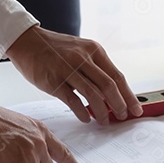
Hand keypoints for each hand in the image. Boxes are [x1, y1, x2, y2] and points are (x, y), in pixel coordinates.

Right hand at [6, 25, 142, 124]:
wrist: (27, 41)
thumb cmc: (54, 49)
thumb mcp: (80, 51)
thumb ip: (94, 69)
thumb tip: (111, 93)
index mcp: (94, 51)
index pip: (118, 76)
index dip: (129, 95)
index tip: (136, 108)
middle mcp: (83, 58)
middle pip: (109, 86)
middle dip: (119, 105)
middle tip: (123, 117)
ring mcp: (68, 69)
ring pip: (93, 95)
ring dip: (102, 111)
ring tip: (104, 121)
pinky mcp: (54, 80)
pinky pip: (73, 100)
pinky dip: (82, 112)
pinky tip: (86, 118)